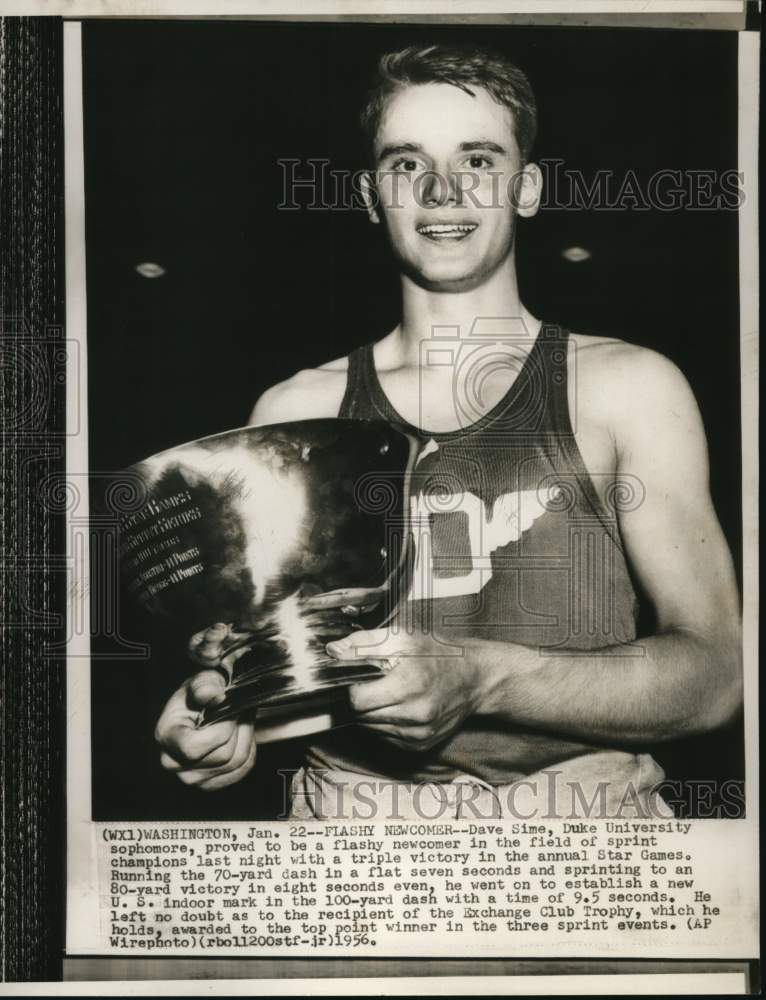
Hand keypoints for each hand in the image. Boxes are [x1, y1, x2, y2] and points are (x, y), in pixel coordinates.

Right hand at [154, 623, 255, 790]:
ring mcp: (192, 778)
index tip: (228, 709)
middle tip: (238, 710)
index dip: (220, 728)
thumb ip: (205, 685)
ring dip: (246, 736)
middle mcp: (174, 763)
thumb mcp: (200, 682)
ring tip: (238, 719)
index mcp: (166, 737)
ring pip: (237, 762)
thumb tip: (213, 694)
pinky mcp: (209, 783)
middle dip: (238, 728)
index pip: (194, 747)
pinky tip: (238, 735)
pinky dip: (248, 750)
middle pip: (223, 755)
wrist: (197, 711)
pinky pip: (242, 769)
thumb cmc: (197, 696)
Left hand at [326, 629, 483, 750]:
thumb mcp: (402, 638)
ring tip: (387, 692)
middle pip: (361, 716)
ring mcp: (418, 735)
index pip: (357, 700)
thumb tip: (333, 652)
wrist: (474, 678)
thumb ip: (364, 643)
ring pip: (371, 729)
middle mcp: (415, 715)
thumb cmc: (438, 654)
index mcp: (409, 685)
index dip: (351, 687)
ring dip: (371, 712)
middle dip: (361, 699)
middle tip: (373, 682)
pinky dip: (384, 723)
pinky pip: (386, 737)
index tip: (356, 676)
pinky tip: (397, 706)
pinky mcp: (420, 746)